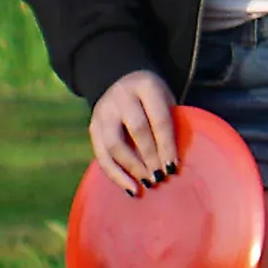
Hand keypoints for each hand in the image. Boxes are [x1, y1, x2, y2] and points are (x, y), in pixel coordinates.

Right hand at [90, 71, 180, 190]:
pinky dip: (115, 174)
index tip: (173, 166)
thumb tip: (175, 162)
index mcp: (146, 87)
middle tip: (160, 177)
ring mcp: (103, 112)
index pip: (158, 119)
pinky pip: (101, 155)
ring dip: (131, 169)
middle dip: (150, 158)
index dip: (166, 145)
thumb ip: (170, 122)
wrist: (121, 79)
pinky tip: (129, 188)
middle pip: (136, 131)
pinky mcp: (92, 127)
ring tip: (146, 185)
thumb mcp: (166, 99)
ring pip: (114, 146)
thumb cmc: (152, 97)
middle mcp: (121, 98)